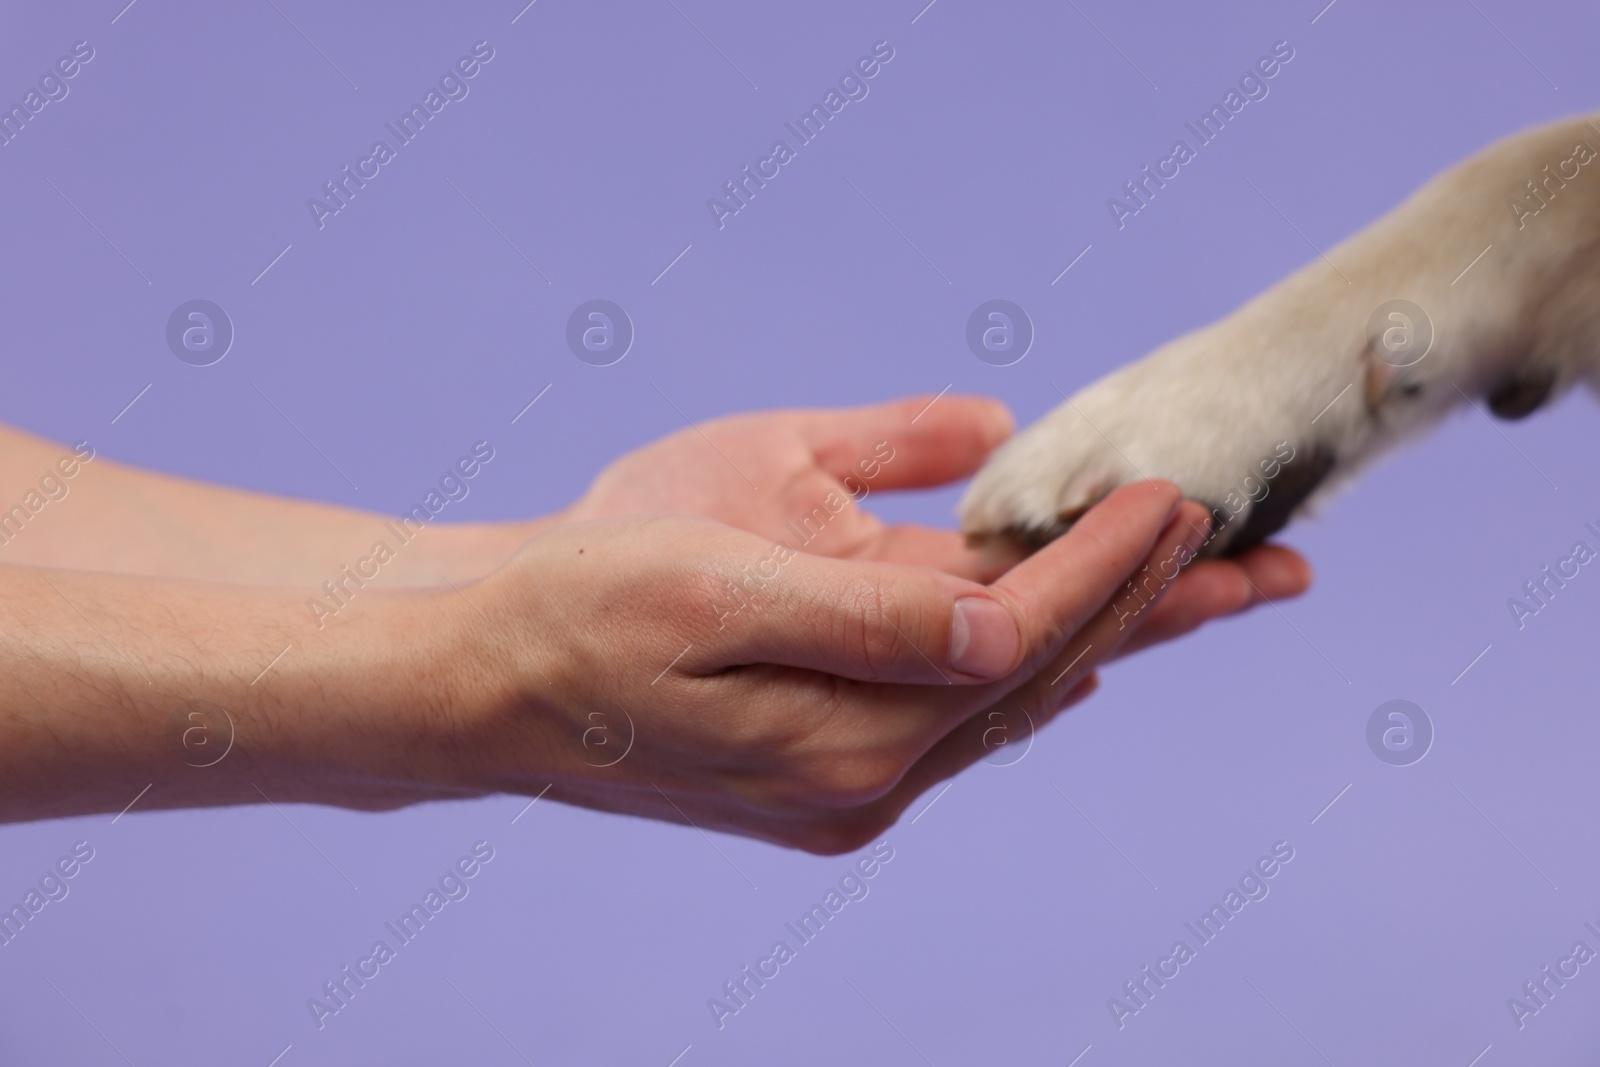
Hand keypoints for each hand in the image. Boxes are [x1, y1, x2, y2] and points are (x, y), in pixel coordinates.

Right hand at [424, 481, 1225, 851]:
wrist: (484, 676)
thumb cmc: (581, 604)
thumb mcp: (713, 584)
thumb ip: (866, 613)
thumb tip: (1006, 622)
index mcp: (844, 732)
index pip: (1020, 636)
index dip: (1110, 562)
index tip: (1183, 489)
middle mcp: (864, 779)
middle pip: (1042, 678)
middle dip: (1152, 608)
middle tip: (1262, 558)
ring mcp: (846, 788)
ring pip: (1010, 702)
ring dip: (1104, 636)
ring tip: (1197, 593)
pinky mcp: (823, 775)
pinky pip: (958, 720)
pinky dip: (1025, 668)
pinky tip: (1068, 649)